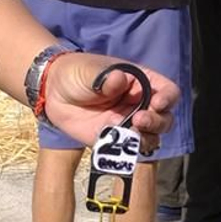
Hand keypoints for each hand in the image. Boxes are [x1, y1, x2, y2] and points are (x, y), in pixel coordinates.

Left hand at [40, 53, 176, 150]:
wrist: (52, 92)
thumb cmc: (76, 73)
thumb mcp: (89, 70)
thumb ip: (105, 77)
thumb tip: (119, 79)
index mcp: (141, 82)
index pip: (167, 91)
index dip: (168, 98)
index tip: (158, 103)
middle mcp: (139, 104)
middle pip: (164, 118)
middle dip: (157, 122)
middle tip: (139, 120)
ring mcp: (128, 123)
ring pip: (151, 137)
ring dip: (146, 139)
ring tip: (129, 133)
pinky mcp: (113, 139)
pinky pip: (127, 150)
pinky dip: (127, 151)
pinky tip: (116, 144)